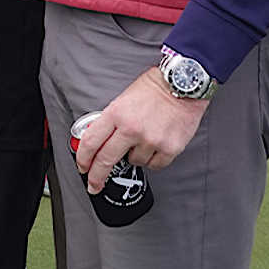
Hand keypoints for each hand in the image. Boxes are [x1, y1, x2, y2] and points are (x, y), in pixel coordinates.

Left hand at [73, 67, 208, 192]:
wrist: (185, 82)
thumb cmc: (156, 87)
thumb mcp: (124, 98)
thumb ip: (111, 120)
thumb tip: (98, 140)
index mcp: (117, 113)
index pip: (91, 142)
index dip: (83, 159)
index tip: (83, 167)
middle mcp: (132, 128)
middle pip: (105, 160)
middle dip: (96, 177)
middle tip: (94, 185)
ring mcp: (151, 139)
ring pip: (134, 162)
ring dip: (136, 155)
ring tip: (146, 137)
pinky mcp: (169, 148)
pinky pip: (155, 165)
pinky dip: (154, 158)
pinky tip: (157, 143)